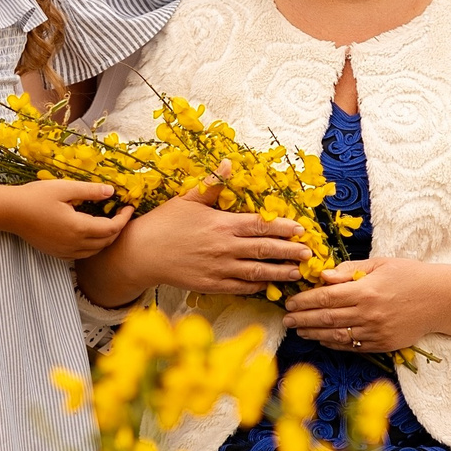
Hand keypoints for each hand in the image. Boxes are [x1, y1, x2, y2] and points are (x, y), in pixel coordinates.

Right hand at [8, 179, 133, 260]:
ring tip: (108, 221)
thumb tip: (111, 191)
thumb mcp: (65, 188)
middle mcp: (74, 244)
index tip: (129, 207)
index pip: (112, 228)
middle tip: (121, 213)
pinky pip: (82, 254)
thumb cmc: (35, 197)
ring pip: (95, 251)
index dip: (124, 219)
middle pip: (106, 242)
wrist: (10, 212)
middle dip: (117, 228)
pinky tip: (89, 232)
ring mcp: (64, 251)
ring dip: (105, 238)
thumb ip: (90, 190)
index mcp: (79, 228)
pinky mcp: (57, 253)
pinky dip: (91, 246)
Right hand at [77, 182, 310, 303]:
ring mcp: (219, 269)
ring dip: (279, 273)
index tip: (301, 229)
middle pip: (264, 250)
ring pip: (256, 272)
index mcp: (222, 224)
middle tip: (309, 254)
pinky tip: (268, 285)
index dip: (283, 228)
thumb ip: (213, 183)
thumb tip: (229, 163)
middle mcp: (224, 248)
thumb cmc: (165, 223)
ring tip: (297, 273)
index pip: (260, 226)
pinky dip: (256, 286)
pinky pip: (240, 287)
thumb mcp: (189, 198)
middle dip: (289, 252)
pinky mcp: (211, 285)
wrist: (141, 253)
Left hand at [280, 257, 438, 354]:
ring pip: (336, 336)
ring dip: (313, 333)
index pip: (326, 298)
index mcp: (366, 290)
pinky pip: (352, 346)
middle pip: (326, 318)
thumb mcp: (380, 264)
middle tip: (286, 320)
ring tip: (299, 330)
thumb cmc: (410, 276)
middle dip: (302, 319)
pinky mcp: (383, 344)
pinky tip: (321, 339)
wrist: (441, 299)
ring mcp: (375, 332)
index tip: (290, 302)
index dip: (304, 301)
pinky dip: (333, 343)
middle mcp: (368, 314)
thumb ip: (349, 270)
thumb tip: (322, 277)